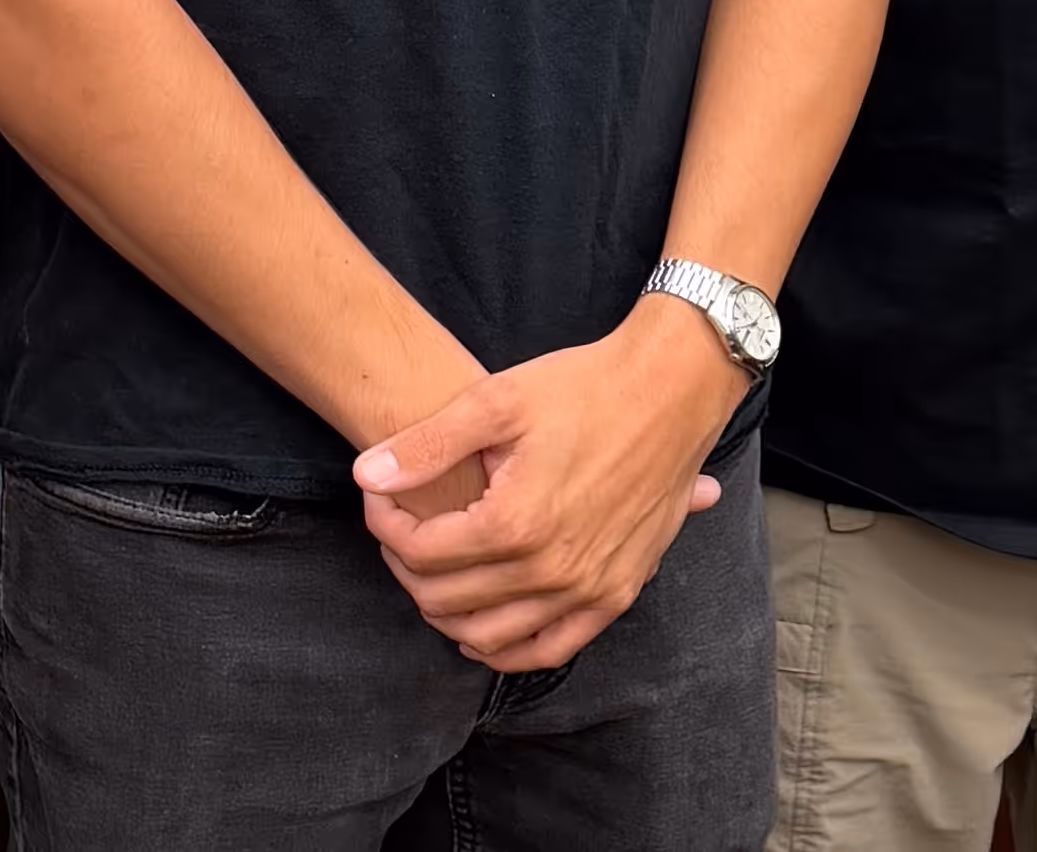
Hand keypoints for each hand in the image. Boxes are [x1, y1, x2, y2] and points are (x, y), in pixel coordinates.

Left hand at [352, 298, 742, 670]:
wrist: (671, 391)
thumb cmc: (584, 387)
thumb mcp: (497, 400)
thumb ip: (427, 445)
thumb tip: (365, 476)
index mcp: (514, 522)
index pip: (420, 552)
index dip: (384, 525)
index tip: (378, 497)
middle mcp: (551, 569)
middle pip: (445, 597)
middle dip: (406, 564)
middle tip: (397, 528)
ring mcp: (588, 590)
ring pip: (489, 635)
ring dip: (444, 611)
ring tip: (430, 572)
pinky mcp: (617, 595)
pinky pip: (549, 650)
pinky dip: (506, 649)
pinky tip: (479, 630)